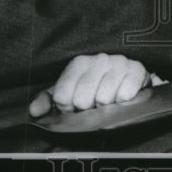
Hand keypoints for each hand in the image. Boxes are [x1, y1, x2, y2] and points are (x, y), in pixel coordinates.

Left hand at [28, 53, 155, 116]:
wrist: (127, 78)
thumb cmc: (94, 87)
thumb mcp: (68, 91)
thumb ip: (47, 101)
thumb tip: (34, 112)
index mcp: (79, 63)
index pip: (63, 96)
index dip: (68, 107)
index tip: (74, 105)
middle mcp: (98, 58)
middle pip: (82, 100)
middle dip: (87, 109)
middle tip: (93, 104)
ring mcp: (118, 62)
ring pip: (104, 99)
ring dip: (106, 107)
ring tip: (108, 100)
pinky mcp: (136, 69)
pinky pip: (125, 96)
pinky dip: (123, 102)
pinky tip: (122, 96)